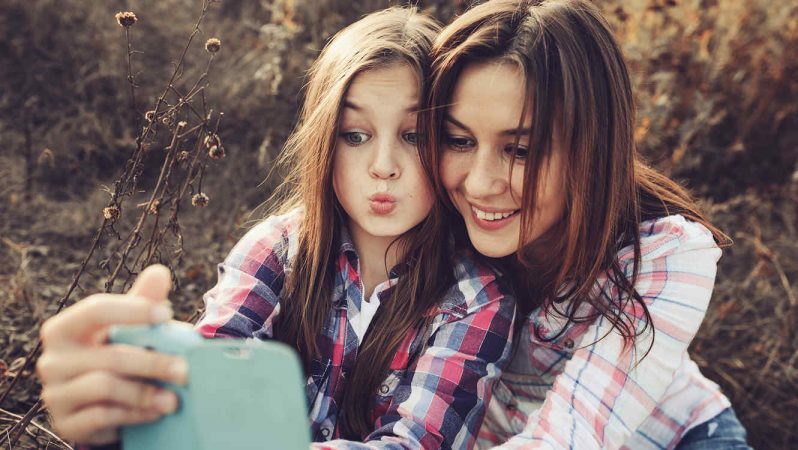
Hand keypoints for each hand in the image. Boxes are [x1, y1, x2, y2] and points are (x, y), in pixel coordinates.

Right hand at [37, 265, 188, 444]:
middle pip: (110, 355)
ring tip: (175, 399)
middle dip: (153, 362)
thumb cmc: (116, 352)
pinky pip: (102, 417)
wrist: (100, 404)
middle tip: (186, 370)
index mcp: (63, 328)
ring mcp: (55, 394)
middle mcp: (51, 360)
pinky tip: (156, 412)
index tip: (167, 314)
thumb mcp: (129, 327)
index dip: (133, 310)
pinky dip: (134, 414)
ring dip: (146, 392)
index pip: (95, 309)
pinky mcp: (65, 423)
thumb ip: (143, 300)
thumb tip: (160, 272)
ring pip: (105, 386)